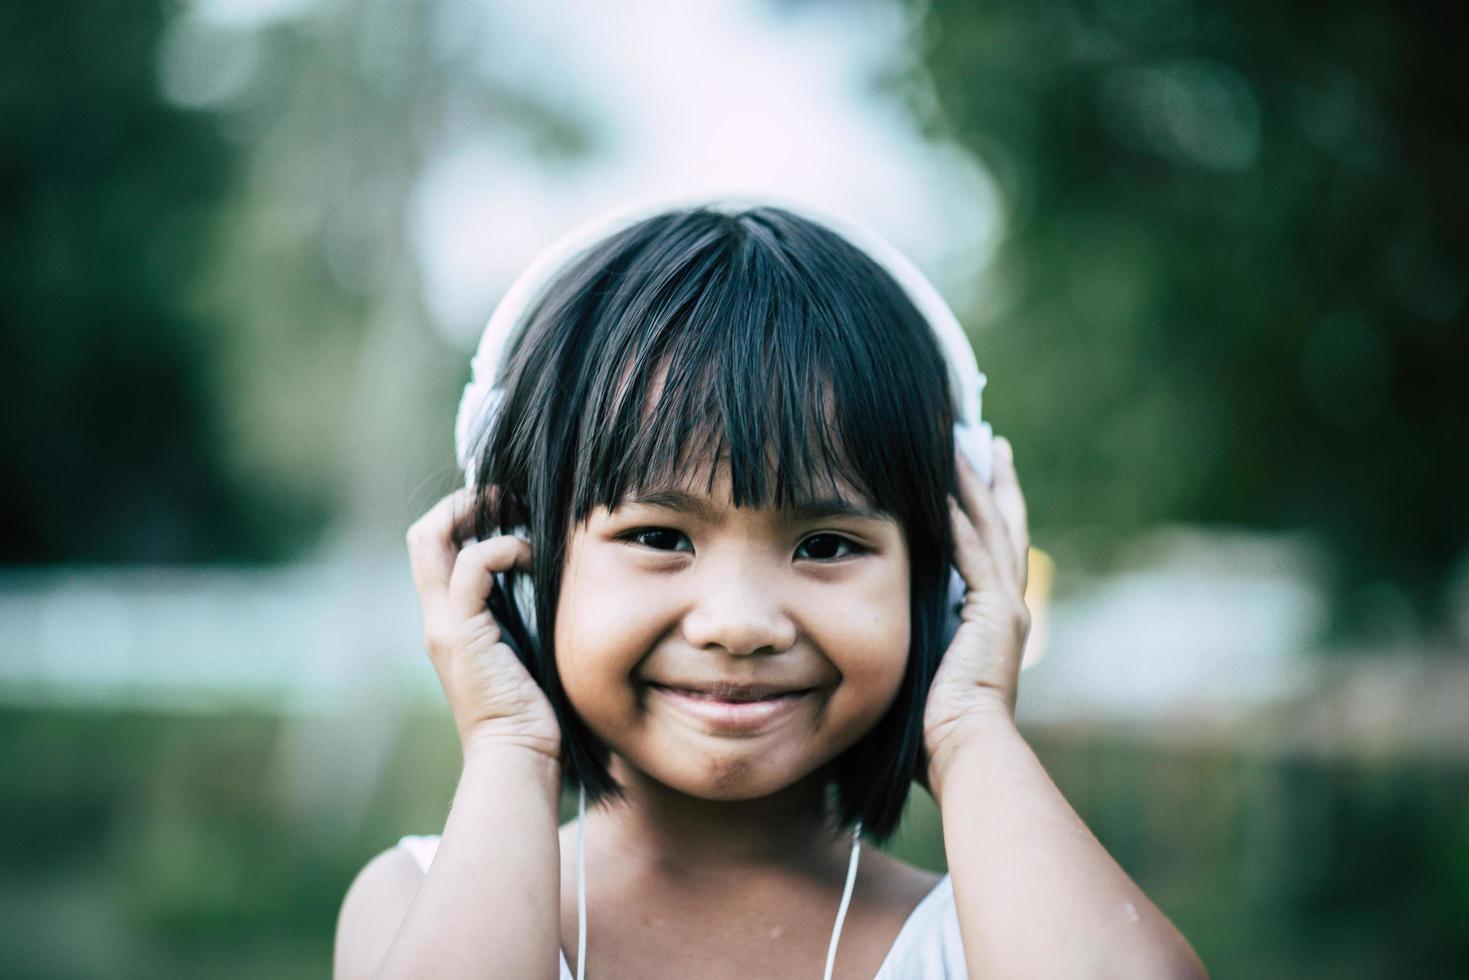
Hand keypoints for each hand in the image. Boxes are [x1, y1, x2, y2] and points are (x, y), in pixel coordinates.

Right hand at [406, 487, 560, 761]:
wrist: (522, 758)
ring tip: (515, 508)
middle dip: (461, 502)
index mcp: (450, 621)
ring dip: (475, 513)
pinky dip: (502, 548)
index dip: (460, 516)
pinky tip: (531, 555)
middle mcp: (438, 619)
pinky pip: (473, 566)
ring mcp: (445, 626)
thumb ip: (523, 614)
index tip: (505, 504)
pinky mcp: (463, 634)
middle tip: (504, 494)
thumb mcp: (527, 649)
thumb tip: (551, 576)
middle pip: (422, 535)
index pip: (433, 549)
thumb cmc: (534, 712)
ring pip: (432, 540)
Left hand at [922, 436, 1031, 783]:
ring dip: (978, 485)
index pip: (991, 554)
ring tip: (966, 444)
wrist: (965, 757)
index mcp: (993, 626)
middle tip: (988, 443)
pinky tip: (946, 485)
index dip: (984, 514)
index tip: (974, 478)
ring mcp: (1005, 609)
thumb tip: (868, 635)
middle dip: (994, 485)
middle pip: (1004, 529)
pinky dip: (962, 517)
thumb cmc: (934, 739)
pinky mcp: (993, 613)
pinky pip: (975, 553)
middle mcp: (1008, 610)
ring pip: (993, 529)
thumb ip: (908, 646)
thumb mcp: (919, 676)